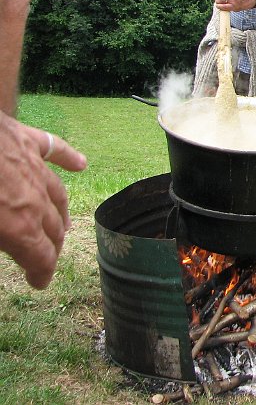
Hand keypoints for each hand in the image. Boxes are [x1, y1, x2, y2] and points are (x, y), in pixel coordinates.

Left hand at [0, 114, 85, 288]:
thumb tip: (4, 240)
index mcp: (18, 226)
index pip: (41, 258)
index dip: (42, 273)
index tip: (39, 283)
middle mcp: (35, 200)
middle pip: (52, 229)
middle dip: (51, 247)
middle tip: (44, 257)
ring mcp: (34, 167)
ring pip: (57, 196)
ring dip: (61, 214)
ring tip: (64, 226)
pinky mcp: (27, 141)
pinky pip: (55, 151)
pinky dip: (69, 159)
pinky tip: (80, 165)